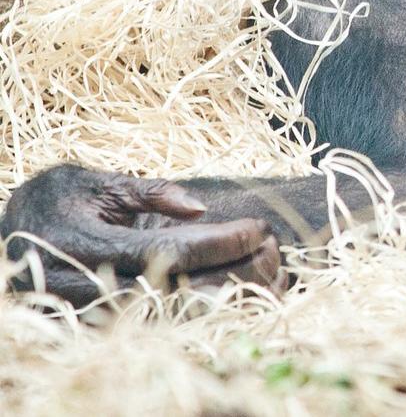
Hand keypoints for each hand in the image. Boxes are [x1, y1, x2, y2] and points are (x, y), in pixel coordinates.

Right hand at [2, 165, 284, 305]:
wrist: (6, 238)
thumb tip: (199, 207)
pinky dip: (210, 316)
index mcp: (90, 244)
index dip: (221, 241)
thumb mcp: (93, 181)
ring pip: (177, 319)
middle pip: (183, 290)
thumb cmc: (56, 201)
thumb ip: (148, 191)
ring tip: (270, 275)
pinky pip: (166, 329)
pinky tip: (244, 298)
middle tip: (273, 251)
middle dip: (237, 272)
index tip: (260, 228)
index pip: (172, 250)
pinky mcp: (105, 329)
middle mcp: (93, 286)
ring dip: (231, 299)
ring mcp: (97, 314)